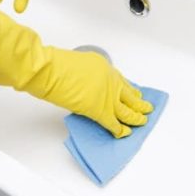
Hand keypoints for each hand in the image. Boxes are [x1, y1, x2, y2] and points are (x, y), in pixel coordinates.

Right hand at [0, 5, 153, 137]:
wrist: (49, 70)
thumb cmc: (54, 64)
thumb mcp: (75, 62)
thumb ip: (85, 74)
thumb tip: (84, 85)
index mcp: (103, 66)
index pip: (121, 80)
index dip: (129, 89)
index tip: (134, 93)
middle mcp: (109, 80)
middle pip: (129, 95)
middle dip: (138, 103)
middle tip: (145, 108)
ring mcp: (107, 96)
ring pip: (128, 111)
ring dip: (135, 117)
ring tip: (141, 122)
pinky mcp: (100, 110)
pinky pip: (114, 123)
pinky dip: (120, 130)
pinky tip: (123, 133)